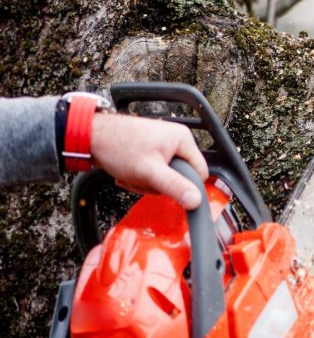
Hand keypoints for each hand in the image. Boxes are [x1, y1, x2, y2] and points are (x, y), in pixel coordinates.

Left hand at [89, 113, 208, 208]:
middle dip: (159, 184)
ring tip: (132, 174)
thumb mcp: (150, 171)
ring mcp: (163, 145)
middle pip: (180, 176)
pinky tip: (128, 172)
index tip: (166, 187)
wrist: (90, 136)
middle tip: (143, 179)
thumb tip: (196, 201)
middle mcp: (176, 139)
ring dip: (147, 182)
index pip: (199, 172)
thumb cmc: (118, 146)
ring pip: (165, 176)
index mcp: (183, 139)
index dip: (185, 185)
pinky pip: (154, 172)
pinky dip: (141, 177)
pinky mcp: (151, 150)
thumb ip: (175, 186)